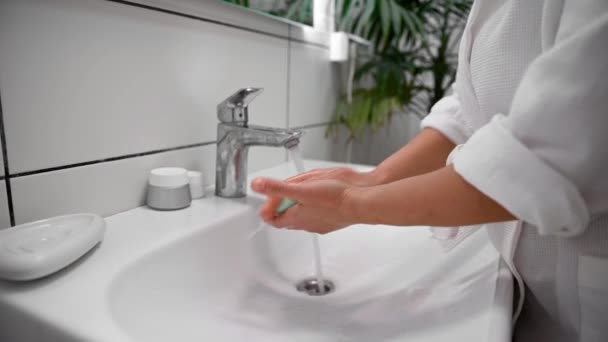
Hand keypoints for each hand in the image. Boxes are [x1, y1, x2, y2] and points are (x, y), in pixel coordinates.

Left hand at [257, 167, 375, 219]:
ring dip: (298, 209)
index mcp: (296, 217)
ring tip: (300, 196)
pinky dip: (314, 210)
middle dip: (282, 208)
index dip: (267, 210)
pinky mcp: (333, 223)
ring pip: (303, 219)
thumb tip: (257, 185)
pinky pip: (318, 218)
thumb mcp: (301, 188)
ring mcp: (321, 225)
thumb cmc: (335, 197)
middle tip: (281, 196)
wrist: (362, 203)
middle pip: (287, 220)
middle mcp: (307, 225)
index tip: (266, 202)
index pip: (273, 219)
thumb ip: (277, 187)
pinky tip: (320, 201)